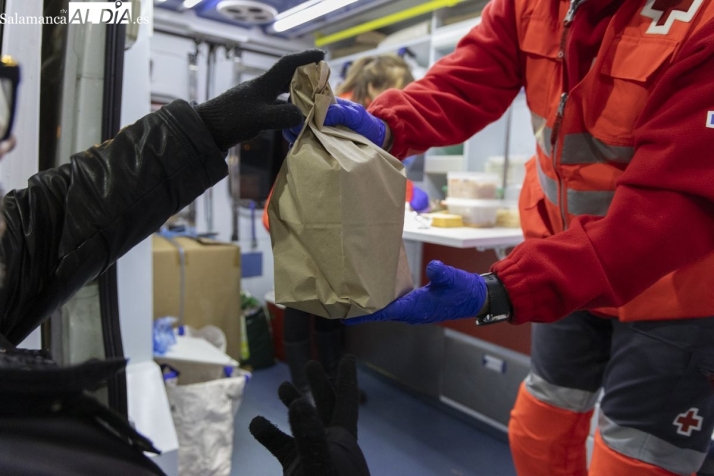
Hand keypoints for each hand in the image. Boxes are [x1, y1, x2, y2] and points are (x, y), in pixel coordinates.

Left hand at [196, 49, 324, 150]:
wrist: (206, 130)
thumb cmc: (230, 120)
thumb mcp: (259, 118)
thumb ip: (282, 116)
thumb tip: (302, 116)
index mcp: (264, 84)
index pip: (288, 64)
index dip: (305, 58)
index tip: (321, 55)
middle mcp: (261, 89)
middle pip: (288, 77)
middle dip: (306, 77)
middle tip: (322, 84)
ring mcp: (257, 100)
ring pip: (283, 92)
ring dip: (298, 94)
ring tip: (313, 102)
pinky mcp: (253, 112)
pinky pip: (277, 106)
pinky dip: (289, 109)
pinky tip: (293, 118)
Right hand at [250, 355, 369, 475]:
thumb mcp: (319, 467)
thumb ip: (310, 437)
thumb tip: (299, 401)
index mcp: (343, 439)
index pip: (346, 402)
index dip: (347, 378)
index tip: (348, 357)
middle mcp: (329, 444)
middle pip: (326, 407)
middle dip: (319, 386)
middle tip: (310, 364)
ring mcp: (312, 456)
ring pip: (303, 424)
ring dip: (293, 404)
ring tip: (282, 386)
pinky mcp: (296, 469)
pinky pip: (281, 446)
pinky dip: (268, 433)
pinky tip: (255, 423)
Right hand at [282, 98, 386, 147]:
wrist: (376, 141)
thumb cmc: (366, 123)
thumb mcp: (355, 114)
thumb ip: (340, 112)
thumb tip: (321, 116)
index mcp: (325, 106)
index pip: (304, 102)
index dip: (296, 107)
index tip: (295, 115)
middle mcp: (318, 119)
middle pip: (297, 119)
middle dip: (292, 124)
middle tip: (293, 130)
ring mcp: (318, 134)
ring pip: (299, 133)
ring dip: (295, 136)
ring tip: (295, 140)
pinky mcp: (320, 147)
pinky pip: (306, 147)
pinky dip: (301, 149)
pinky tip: (300, 150)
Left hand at [347, 260, 487, 324]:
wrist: (473, 297)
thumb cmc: (463, 290)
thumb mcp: (454, 279)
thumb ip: (443, 274)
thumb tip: (433, 268)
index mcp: (417, 308)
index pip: (387, 312)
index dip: (367, 314)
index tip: (348, 315)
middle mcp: (412, 312)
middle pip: (381, 313)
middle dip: (362, 311)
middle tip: (341, 305)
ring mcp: (413, 310)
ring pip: (386, 310)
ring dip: (370, 307)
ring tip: (351, 300)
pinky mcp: (415, 304)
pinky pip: (393, 305)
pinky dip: (380, 301)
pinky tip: (371, 293)